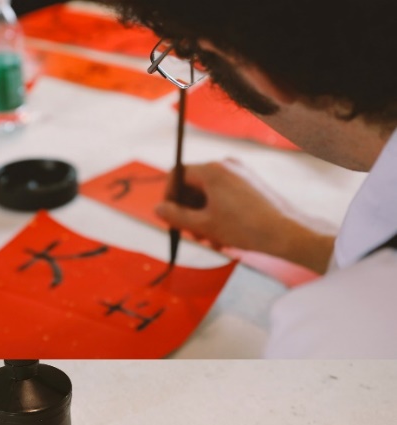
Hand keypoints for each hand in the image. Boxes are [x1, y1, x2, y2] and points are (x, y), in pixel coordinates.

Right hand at [155, 159, 335, 273]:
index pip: (177, 174)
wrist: (286, 232)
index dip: (168, 195)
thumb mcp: (203, 225)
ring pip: (208, 192)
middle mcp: (226, 165)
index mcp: (212, 170)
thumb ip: (176, 215)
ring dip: (202, 215)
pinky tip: (223, 234)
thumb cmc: (244, 228)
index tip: (168, 216)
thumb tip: (158, 209)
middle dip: (187, 209)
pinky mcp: (251, 184)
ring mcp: (240, 173)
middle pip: (192, 184)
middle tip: (190, 233)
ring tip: (209, 239)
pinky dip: (217, 212)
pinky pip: (224, 194)